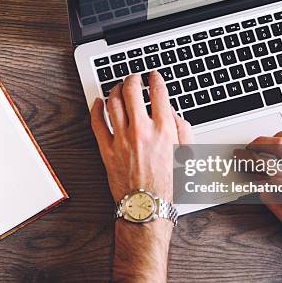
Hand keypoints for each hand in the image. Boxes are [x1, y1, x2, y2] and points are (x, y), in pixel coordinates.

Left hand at [90, 71, 192, 201]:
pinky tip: (98, 103)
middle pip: (132, 91)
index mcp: (164, 130)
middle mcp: (142, 131)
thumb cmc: (167, 185)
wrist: (147, 206)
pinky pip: (97, 123)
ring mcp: (122, 139)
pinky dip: (96, 109)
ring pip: (113, 103)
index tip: (153, 76)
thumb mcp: (185, 155)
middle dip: (133, 79)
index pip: (158, 93)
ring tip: (118, 87)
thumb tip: (173, 113)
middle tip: (134, 77)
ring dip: (115, 90)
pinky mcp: (107, 150)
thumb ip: (182, 130)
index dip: (155, 79)